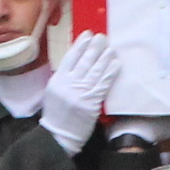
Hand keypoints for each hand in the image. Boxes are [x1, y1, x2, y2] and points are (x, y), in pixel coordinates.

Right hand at [39, 31, 121, 151]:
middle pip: (84, 61)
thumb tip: (77, 59)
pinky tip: (116, 64)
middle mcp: (69, 84)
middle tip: (102, 37)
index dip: (80, 44)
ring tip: (111, 49)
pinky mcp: (92, 102)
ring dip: (104, 58)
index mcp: (57, 80)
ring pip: (95, 71)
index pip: (70, 57)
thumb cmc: (57, 113)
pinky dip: (110, 72)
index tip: (88, 34)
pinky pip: (104, 84)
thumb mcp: (53, 91)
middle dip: (94, 47)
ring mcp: (81, 93)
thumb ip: (64, 76)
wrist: (59, 135)